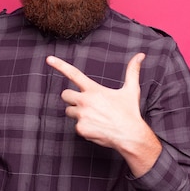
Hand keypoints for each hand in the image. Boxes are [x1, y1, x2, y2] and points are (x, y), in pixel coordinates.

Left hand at [46, 53, 160, 176]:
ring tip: (95, 117)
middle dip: (72, 98)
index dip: (60, 65)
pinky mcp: (81, 129)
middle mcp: (85, 101)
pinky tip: (97, 128)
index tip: (49, 59)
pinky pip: (76, 126)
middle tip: (86, 103)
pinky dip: (84, 127)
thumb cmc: (130, 112)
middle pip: (65, 94)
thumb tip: (140, 55)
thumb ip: (132, 71)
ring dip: (77, 113)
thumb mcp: (131, 90)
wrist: (130, 135)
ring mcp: (81, 116)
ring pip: (69, 111)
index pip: (73, 74)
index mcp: (94, 90)